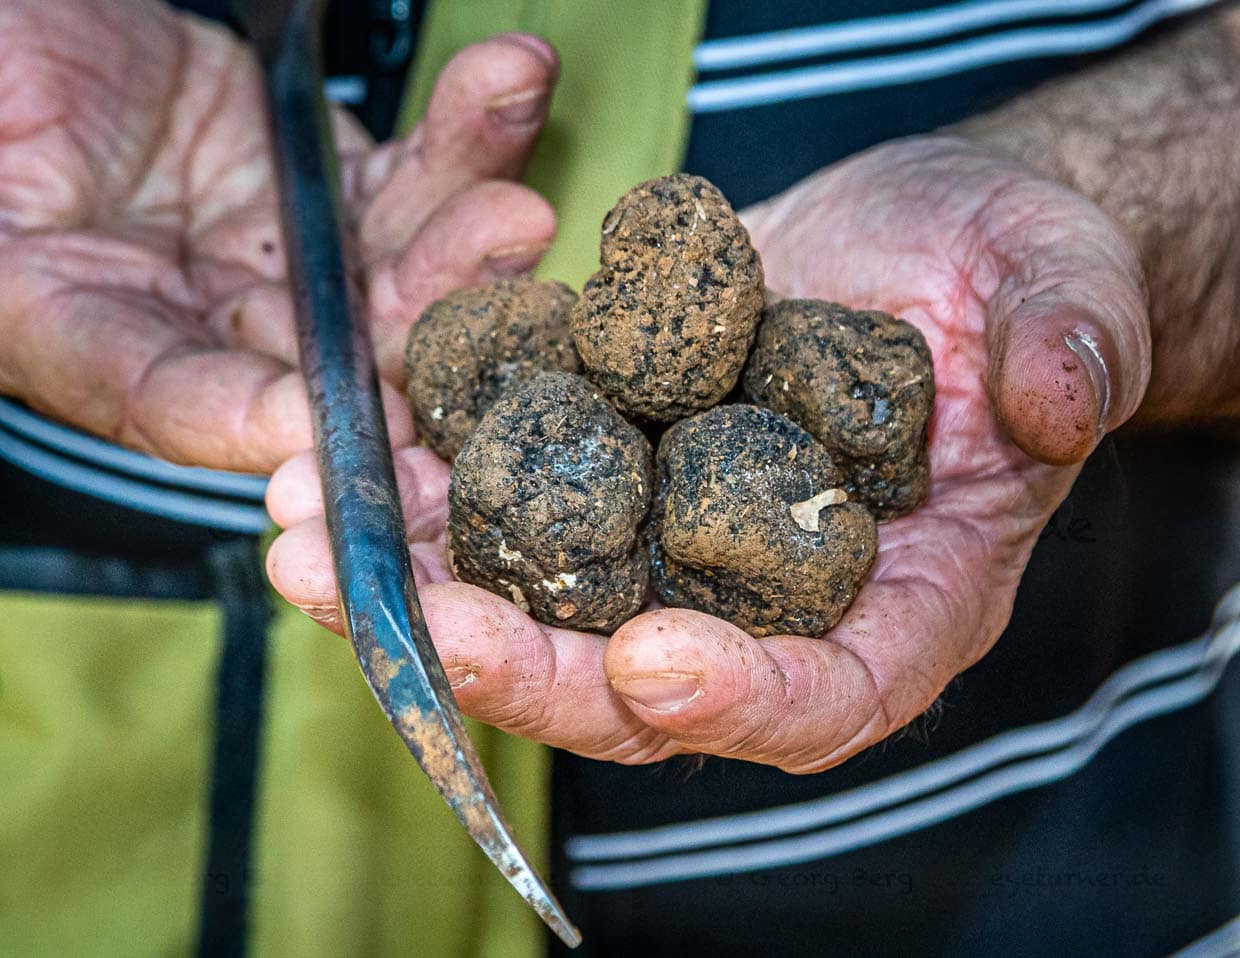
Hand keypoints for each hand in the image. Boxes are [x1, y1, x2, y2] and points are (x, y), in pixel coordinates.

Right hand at [0, 0, 559, 471]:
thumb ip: (28, 292)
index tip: (359, 415)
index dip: (282, 418)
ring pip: (401, 260)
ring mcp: (293, 253)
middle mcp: (224, 319)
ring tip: (516, 200)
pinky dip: (469, 128)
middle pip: (343, 347)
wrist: (25, 41)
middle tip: (492, 262)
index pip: (203, 407)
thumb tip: (64, 329)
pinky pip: (416, 167)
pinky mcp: (337, 181)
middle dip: (426, 317)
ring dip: (468, 228)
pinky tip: (512, 81)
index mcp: (118, 350)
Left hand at [266, 136, 1149, 771]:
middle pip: (632, 680)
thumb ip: (1071, 351)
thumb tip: (1052, 399)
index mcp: (894, 603)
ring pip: (538, 599)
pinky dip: (428, 475)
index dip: (738, 698)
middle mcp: (762, 595)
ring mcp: (673, 533)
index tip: (650, 664)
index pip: (820, 698)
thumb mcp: (1068, 295)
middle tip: (407, 613)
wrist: (919, 236)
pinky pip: (510, 492)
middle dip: (515, 660)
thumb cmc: (1012, 278)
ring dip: (420, 573)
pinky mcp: (609, 456)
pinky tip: (349, 435)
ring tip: (308, 528)